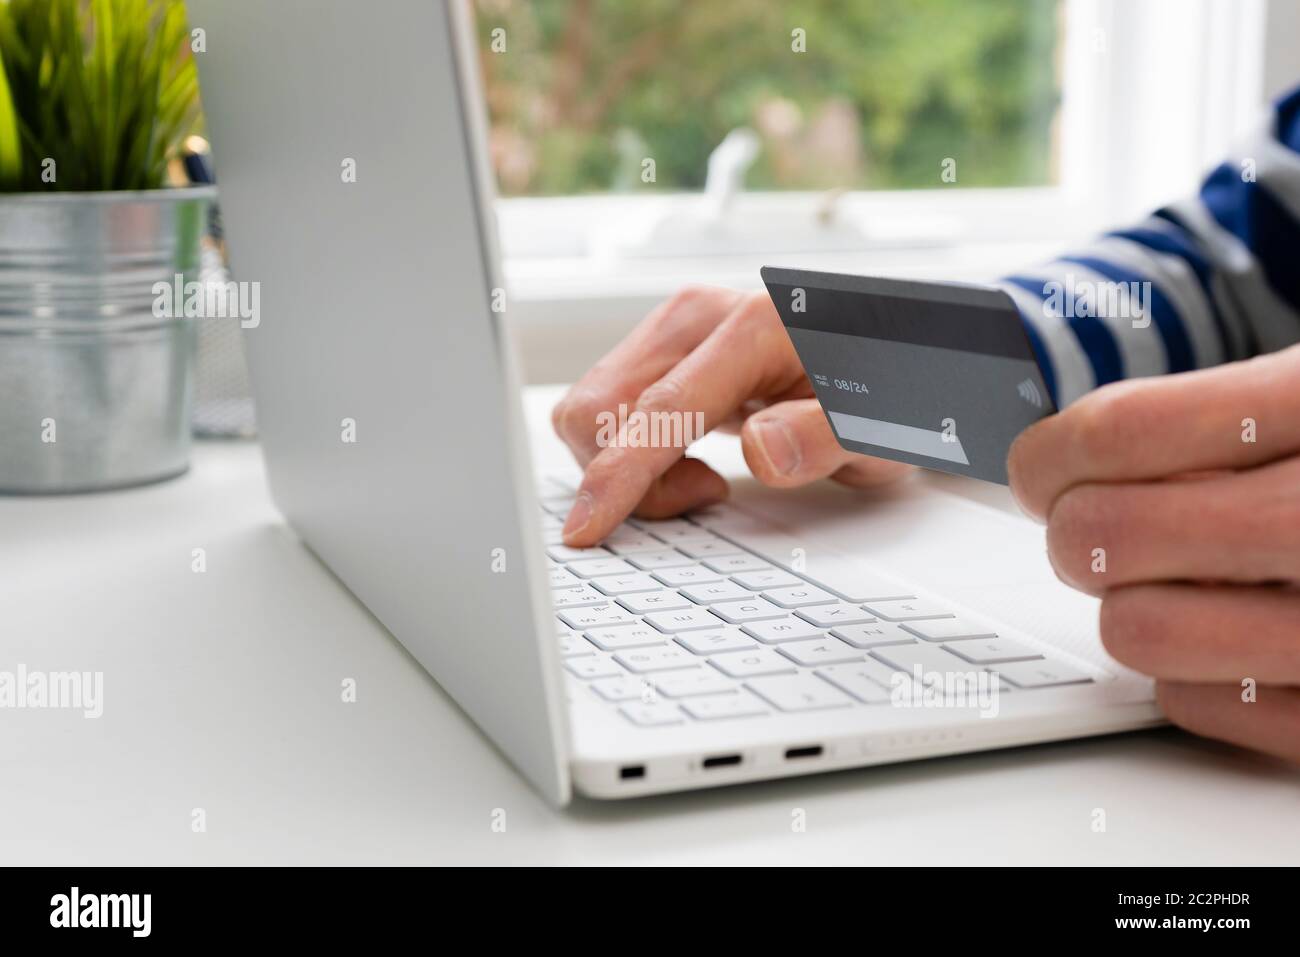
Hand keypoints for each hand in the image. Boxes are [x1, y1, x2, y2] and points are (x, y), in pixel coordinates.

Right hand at [553, 286, 910, 545]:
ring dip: (627, 466)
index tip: (586, 528)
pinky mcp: (660, 352)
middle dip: (628, 476)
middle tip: (706, 494)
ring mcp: (672, 331)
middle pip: (601, 407)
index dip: (617, 475)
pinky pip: (608, 410)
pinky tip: (687, 462)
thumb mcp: (878, 430)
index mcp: (750, 328)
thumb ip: (826, 437)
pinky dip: (630, 452)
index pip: (659, 410)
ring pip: (594, 411)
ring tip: (703, 479)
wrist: (881, 359)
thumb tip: (764, 450)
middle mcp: (696, 318)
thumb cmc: (879, 391)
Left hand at [1007, 346, 1299, 763]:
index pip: (1119, 433)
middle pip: (1106, 535)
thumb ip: (1198, 412)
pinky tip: (1231, 635)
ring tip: (1170, 580)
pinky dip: (1189, 674)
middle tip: (1095, 523)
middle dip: (1078, 529)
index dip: (1051, 453)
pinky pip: (1194, 704)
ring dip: (1129, 603)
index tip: (1044, 465)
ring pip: (1137, 630)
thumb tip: (1056, 457)